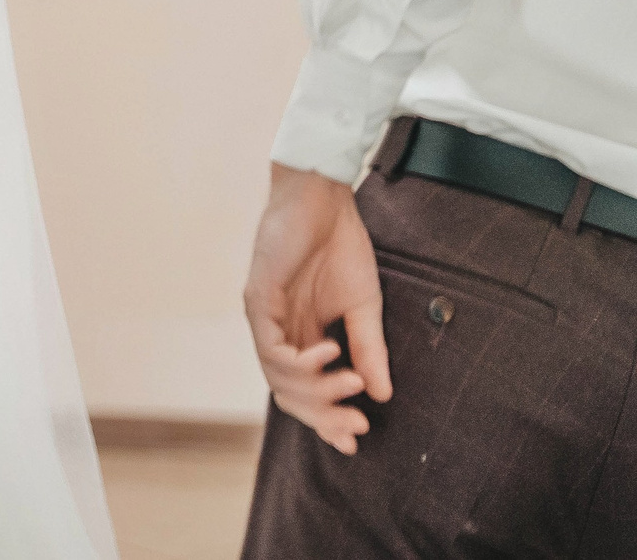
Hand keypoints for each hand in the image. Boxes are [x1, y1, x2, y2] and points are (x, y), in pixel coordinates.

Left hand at [244, 163, 391, 452]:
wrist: (324, 200)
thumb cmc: (341, 247)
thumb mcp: (364, 307)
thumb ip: (369, 350)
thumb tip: (383, 396)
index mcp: (300, 336)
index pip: (305, 391)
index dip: (327, 419)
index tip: (358, 440)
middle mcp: (276, 331)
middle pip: (287, 393)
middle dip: (322, 416)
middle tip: (357, 426)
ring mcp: (263, 316)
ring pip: (277, 375)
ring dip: (316, 389)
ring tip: (352, 384)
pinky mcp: (257, 298)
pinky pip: (269, 344)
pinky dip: (299, 359)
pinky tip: (329, 353)